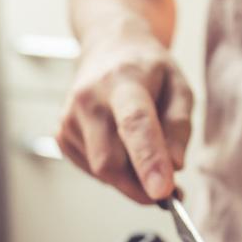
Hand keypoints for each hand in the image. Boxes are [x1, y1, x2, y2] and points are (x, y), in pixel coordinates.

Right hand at [58, 33, 192, 203]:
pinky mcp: (61, 136)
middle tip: (168, 188)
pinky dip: (114, 171)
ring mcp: (69, 118)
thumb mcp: (179, 86)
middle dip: (141, 186)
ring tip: (142, 150)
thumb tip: (174, 166)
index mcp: (122, 81)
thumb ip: (179, 126)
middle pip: (111, 162)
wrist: (108, 49)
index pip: (134, 123)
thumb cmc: (147, 70)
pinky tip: (119, 144)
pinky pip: (93, 171)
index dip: (149, 159)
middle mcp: (88, 99)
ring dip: (129, 176)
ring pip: (102, 172)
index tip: (163, 191)